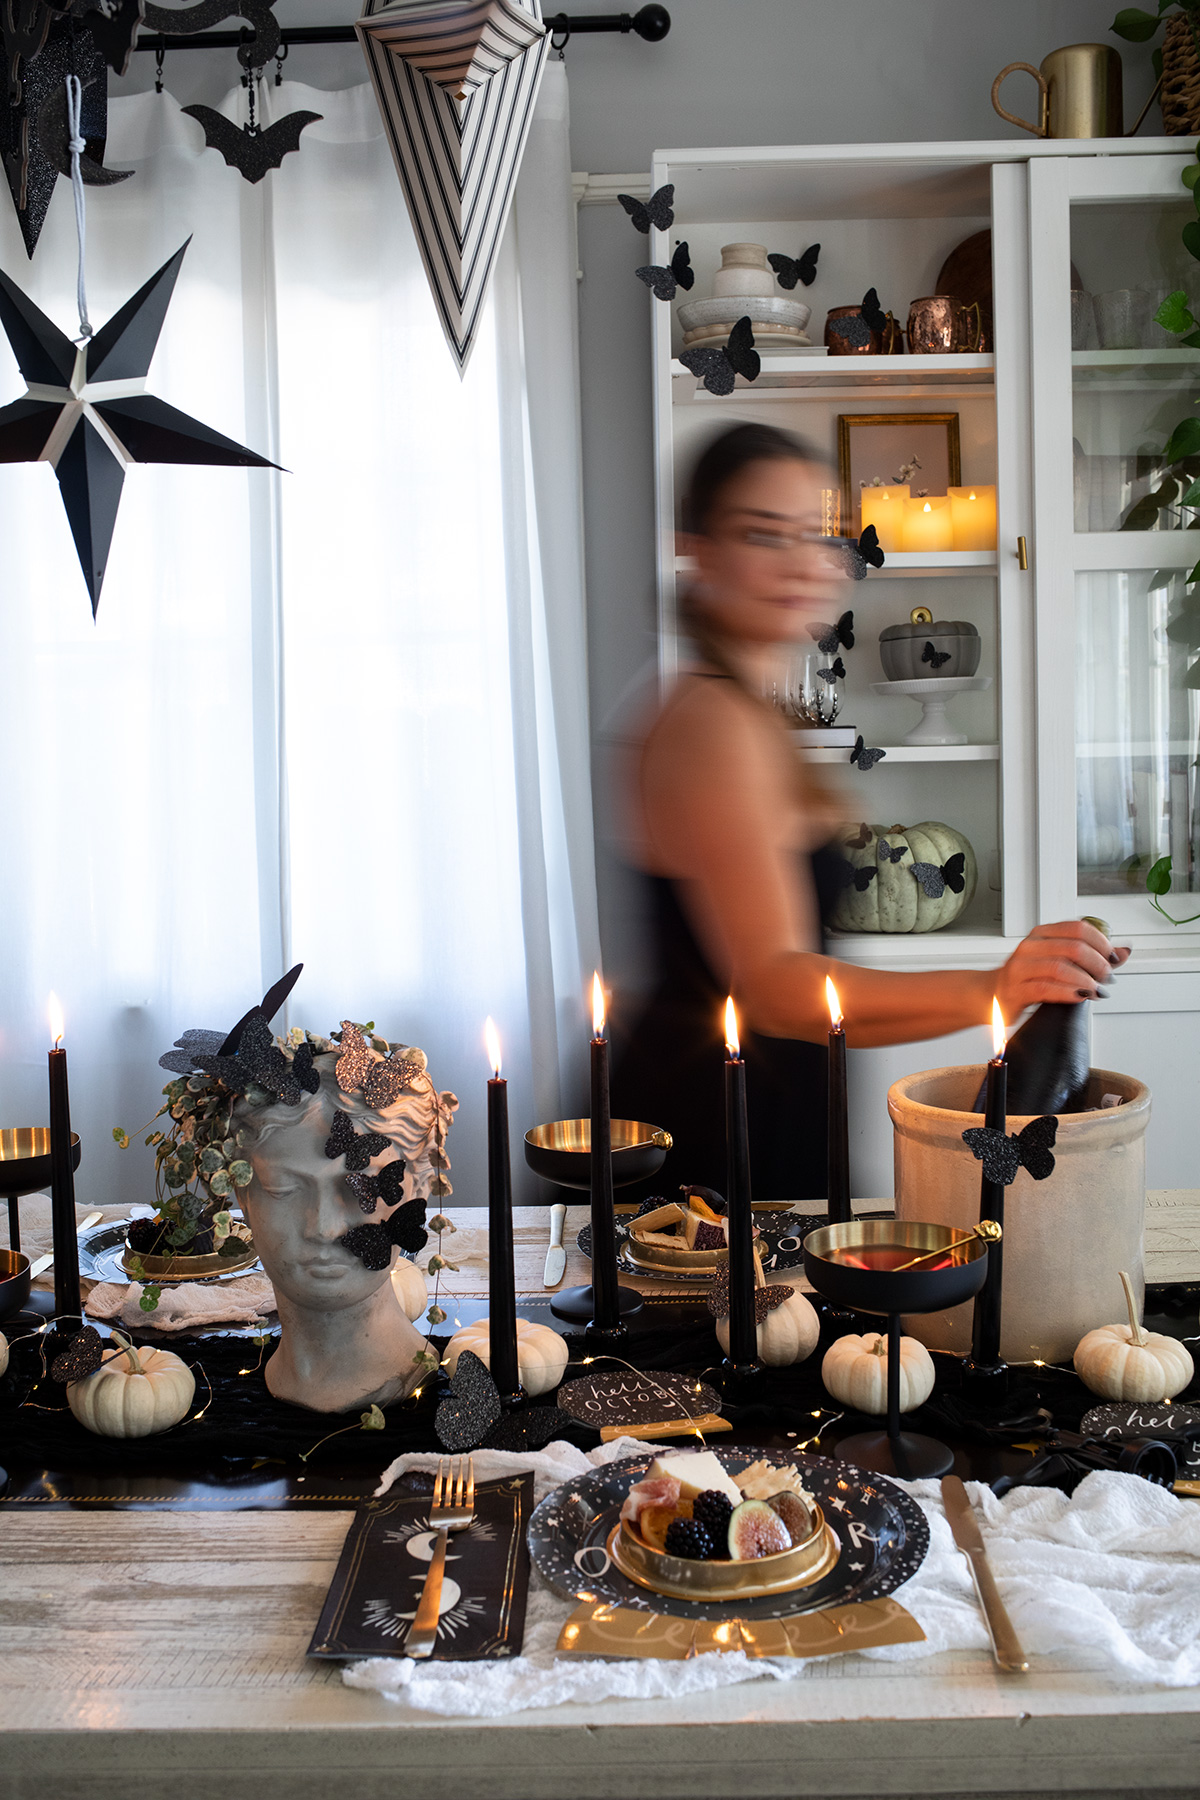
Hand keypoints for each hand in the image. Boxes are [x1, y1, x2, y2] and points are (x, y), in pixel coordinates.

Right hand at [995, 920, 1129, 1018]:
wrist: (992, 995)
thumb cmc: (1028, 978)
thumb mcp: (1059, 962)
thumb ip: (1092, 956)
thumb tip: (1124, 951)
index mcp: (1042, 934)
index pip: (1079, 928)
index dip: (1102, 943)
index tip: (1113, 959)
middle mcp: (1030, 946)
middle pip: (1074, 947)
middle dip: (1098, 965)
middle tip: (1106, 978)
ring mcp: (1021, 967)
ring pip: (1061, 968)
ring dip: (1086, 981)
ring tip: (1096, 991)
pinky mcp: (1016, 989)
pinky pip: (1046, 988)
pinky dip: (1068, 993)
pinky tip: (1080, 997)